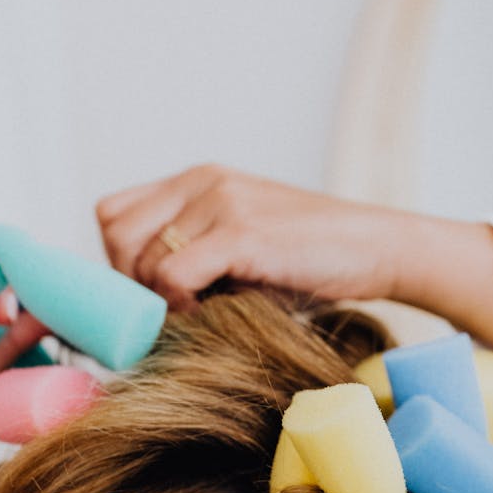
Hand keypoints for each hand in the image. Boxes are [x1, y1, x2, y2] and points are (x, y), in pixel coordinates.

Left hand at [96, 165, 404, 308]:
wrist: (377, 249)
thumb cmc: (309, 262)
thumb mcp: (239, 248)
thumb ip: (191, 256)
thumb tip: (137, 304)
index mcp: (198, 180)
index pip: (114, 213)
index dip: (122, 261)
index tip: (152, 294)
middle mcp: (203, 181)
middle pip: (115, 233)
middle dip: (131, 282)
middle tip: (172, 307)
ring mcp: (222, 201)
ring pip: (141, 258)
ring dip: (160, 298)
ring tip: (199, 311)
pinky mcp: (241, 231)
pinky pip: (172, 274)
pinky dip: (182, 304)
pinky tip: (212, 312)